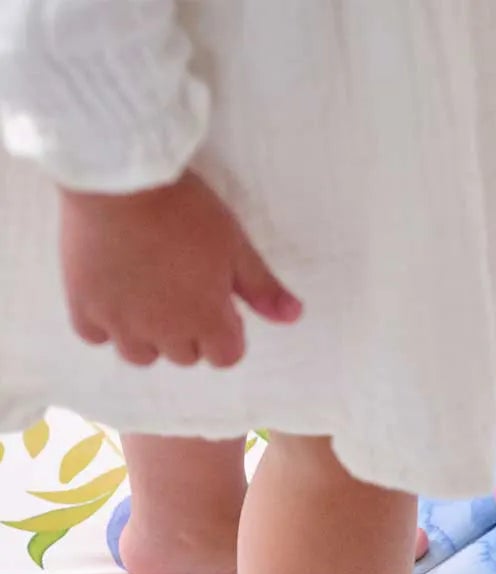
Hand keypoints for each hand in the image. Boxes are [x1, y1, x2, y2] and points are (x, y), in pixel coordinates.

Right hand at [58, 170, 300, 367]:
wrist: (119, 178)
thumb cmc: (186, 210)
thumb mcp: (235, 246)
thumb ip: (263, 288)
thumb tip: (294, 316)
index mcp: (207, 322)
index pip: (226, 357)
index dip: (226, 332)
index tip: (217, 302)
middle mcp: (164, 332)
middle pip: (184, 356)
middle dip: (189, 332)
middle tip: (180, 289)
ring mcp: (121, 320)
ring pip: (140, 355)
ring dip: (147, 336)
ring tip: (146, 298)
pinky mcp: (83, 302)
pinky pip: (94, 335)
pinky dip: (103, 324)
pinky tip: (111, 295)